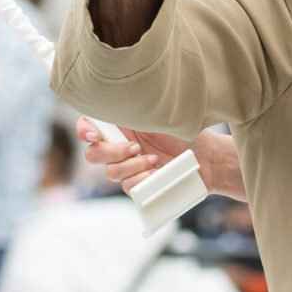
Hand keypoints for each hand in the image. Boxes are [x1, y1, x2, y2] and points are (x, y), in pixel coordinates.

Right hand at [76, 116, 246, 201]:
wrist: (208, 157)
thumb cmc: (187, 131)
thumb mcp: (161, 115)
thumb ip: (136, 112)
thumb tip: (115, 104)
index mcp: (122, 125)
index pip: (89, 126)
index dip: (84, 130)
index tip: (93, 134)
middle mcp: (121, 146)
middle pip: (93, 154)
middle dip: (110, 152)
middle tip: (135, 147)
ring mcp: (129, 168)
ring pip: (111, 172)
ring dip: (131, 166)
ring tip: (154, 160)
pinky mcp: (140, 185)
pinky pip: (127, 187)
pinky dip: (140, 180)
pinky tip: (155, 173)